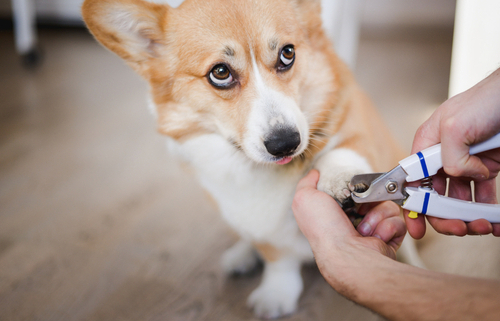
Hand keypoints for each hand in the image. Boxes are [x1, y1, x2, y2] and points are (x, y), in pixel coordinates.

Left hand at [292, 170, 405, 288]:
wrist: (347, 255)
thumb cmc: (324, 228)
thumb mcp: (305, 198)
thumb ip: (307, 183)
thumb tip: (315, 173)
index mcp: (335, 211)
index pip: (353, 190)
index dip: (355, 187)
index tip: (351, 190)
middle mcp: (354, 221)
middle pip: (373, 195)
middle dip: (368, 200)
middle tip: (358, 209)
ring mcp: (373, 230)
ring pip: (387, 206)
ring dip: (377, 215)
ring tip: (364, 229)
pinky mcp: (389, 238)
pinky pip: (397, 221)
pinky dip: (387, 227)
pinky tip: (374, 237)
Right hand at [406, 68, 499, 238]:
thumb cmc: (486, 100)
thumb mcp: (455, 125)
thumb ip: (448, 157)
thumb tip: (459, 175)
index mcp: (427, 145)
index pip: (411, 181)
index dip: (412, 206)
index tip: (417, 227)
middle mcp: (442, 156)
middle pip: (435, 196)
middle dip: (445, 216)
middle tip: (459, 227)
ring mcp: (465, 163)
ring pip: (459, 200)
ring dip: (468, 217)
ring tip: (482, 224)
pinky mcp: (486, 167)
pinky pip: (483, 196)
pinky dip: (487, 211)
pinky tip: (493, 220)